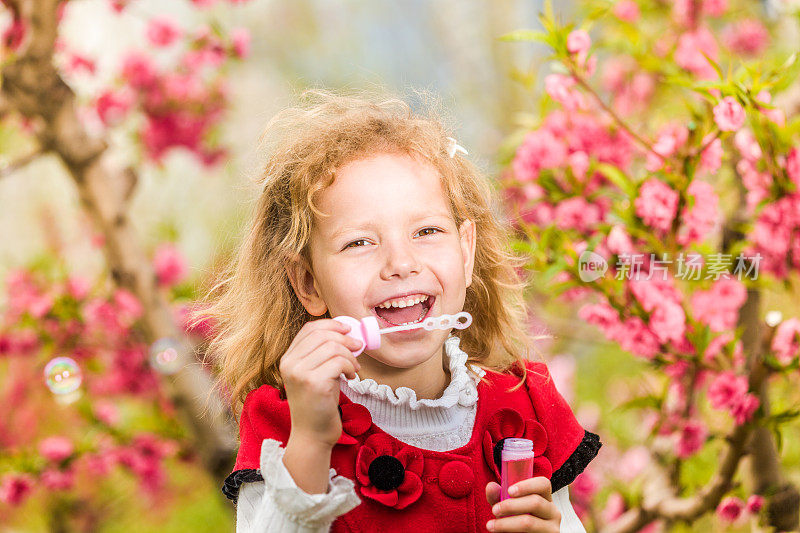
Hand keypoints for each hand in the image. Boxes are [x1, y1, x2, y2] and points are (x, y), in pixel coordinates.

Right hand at [279, 318, 363, 447]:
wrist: (312, 435)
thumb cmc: (318, 404)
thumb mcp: (317, 373)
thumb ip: (324, 354)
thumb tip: (348, 333)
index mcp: (288, 359)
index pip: (309, 328)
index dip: (332, 324)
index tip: (348, 329)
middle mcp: (290, 364)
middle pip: (322, 334)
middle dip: (346, 338)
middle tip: (358, 347)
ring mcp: (300, 373)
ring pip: (333, 346)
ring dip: (351, 355)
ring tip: (354, 368)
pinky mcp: (314, 383)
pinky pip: (339, 362)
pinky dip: (351, 367)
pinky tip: (351, 377)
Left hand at [485, 477, 560, 531]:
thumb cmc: (516, 521)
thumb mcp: (508, 508)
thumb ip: (499, 496)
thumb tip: (491, 486)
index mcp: (545, 499)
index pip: (543, 484)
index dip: (527, 485)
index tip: (509, 491)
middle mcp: (553, 512)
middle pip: (535, 502)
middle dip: (511, 505)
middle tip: (494, 510)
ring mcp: (552, 528)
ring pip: (529, 522)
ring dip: (506, 523)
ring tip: (491, 525)